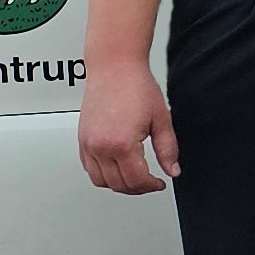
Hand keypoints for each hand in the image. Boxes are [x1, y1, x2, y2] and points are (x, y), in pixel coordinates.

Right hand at [76, 60, 177, 194]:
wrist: (114, 66)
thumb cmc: (136, 86)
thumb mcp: (161, 119)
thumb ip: (168, 149)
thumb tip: (172, 170)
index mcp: (121, 144)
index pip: (136, 180)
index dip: (151, 186)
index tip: (159, 183)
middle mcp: (100, 147)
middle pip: (117, 184)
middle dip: (137, 188)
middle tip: (150, 182)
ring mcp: (88, 144)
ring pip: (100, 181)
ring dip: (118, 184)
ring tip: (134, 177)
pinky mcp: (82, 139)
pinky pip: (89, 167)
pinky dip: (102, 174)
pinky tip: (116, 167)